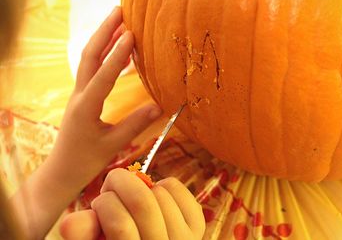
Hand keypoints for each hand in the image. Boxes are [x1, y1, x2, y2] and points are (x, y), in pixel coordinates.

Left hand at [50, 6, 160, 188]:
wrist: (62, 169)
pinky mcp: (82, 96)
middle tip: (120, 11)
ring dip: (103, 38)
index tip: (130, 34)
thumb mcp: (112, 145)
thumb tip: (159, 107)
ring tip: (120, 22)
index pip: (103, 76)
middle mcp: (79, 95)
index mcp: (86, 107)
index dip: (117, 56)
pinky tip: (115, 48)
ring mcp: (78, 94)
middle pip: (89, 56)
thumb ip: (135, 125)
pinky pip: (92, 68)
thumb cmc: (86, 160)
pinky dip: (104, 54)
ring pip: (88, 59)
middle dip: (104, 31)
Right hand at [60, 169, 205, 239]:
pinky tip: (156, 199)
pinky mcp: (197, 225)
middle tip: (114, 189)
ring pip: (160, 193)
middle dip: (121, 183)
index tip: (100, 205)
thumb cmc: (118, 239)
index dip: (103, 204)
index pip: (120, 225)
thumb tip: (68, 223)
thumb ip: (85, 233)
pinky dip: (163, 186)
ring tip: (134, 202)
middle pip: (142, 201)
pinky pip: (176, 188)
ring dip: (141, 188)